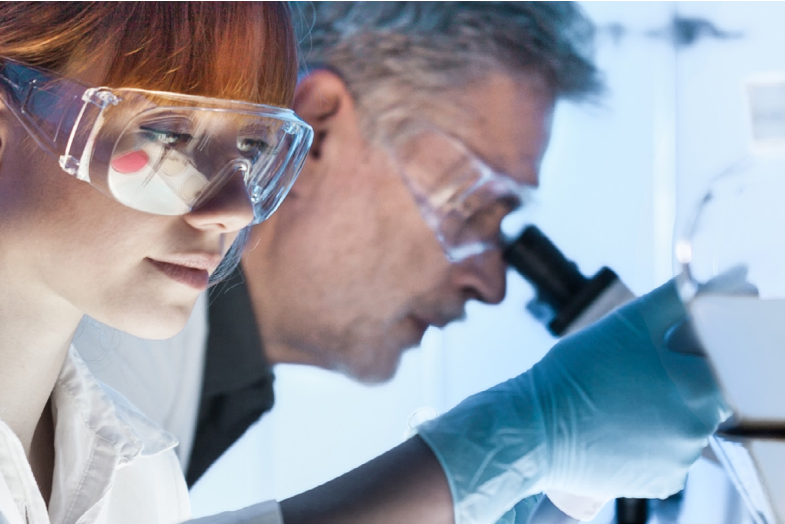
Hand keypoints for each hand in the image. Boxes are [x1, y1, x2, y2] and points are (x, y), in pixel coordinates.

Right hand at [417, 279, 730, 523]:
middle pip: (702, 393)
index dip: (689, 349)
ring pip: (682, 423)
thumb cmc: (575, 372)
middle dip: (674, 379)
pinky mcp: (659, 483)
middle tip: (629, 371)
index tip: (659, 348)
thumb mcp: (627, 322)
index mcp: (700, 388)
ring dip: (660, 409)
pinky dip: (648, 440)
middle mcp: (699, 430)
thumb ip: (677, 299)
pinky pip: (666, 453)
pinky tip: (617, 426)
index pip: (717, 360)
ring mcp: (679, 461)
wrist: (532, 429)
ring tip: (616, 399)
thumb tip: (715, 282)